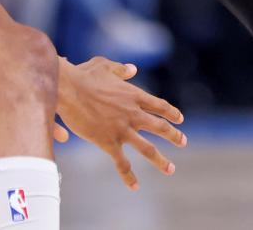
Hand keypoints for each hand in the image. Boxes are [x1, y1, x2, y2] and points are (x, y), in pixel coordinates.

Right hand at [56, 56, 185, 189]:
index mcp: (133, 95)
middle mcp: (132, 113)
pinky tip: (135, 186)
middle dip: (174, 136)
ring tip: (171, 169)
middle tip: (183, 141)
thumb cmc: (83, 75)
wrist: (69, 90)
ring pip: (147, 149)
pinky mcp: (108, 142)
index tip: (180, 119)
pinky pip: (122, 163)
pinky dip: (129, 176)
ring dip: (160, 160)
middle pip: (160, 127)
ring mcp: (122, 129)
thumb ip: (121, 69)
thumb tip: (133, 69)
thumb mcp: (104, 65)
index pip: (158, 105)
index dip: (171, 112)